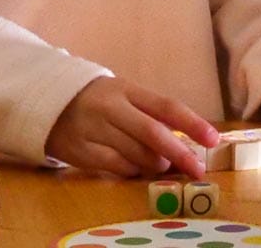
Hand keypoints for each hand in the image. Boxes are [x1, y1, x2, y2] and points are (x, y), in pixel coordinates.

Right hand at [45, 76, 219, 177]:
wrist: (48, 101)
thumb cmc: (98, 99)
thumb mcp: (125, 95)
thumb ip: (151, 113)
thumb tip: (187, 138)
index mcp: (127, 89)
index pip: (166, 106)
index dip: (192, 124)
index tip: (212, 139)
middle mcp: (111, 108)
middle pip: (153, 134)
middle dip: (180, 154)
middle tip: (197, 169)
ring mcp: (93, 130)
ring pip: (136, 154)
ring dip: (157, 165)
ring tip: (165, 166)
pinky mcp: (80, 151)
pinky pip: (116, 167)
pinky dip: (133, 171)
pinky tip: (137, 169)